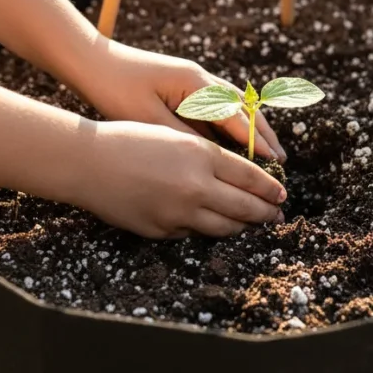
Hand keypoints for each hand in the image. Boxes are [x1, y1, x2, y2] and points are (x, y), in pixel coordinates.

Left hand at [77, 40, 285, 161]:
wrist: (92, 63)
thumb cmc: (115, 89)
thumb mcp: (148, 119)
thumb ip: (182, 137)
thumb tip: (212, 159)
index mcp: (194, 84)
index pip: (235, 115)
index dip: (254, 141)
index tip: (273, 162)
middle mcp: (201, 80)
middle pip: (244, 107)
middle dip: (263, 135)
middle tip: (280, 161)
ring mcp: (195, 81)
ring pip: (236, 106)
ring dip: (253, 129)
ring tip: (269, 153)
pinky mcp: (186, 87)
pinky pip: (220, 107)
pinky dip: (234, 125)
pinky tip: (238, 143)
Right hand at [82, 121, 286, 238]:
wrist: (90, 163)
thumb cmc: (132, 140)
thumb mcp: (177, 137)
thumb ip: (211, 157)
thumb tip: (243, 176)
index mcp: (202, 156)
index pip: (251, 177)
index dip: (271, 188)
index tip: (282, 193)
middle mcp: (196, 187)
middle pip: (245, 207)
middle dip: (266, 213)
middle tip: (278, 215)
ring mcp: (179, 213)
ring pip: (225, 227)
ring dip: (243, 227)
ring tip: (254, 224)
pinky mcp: (163, 231)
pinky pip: (195, 234)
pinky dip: (209, 230)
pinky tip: (217, 228)